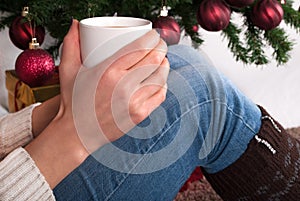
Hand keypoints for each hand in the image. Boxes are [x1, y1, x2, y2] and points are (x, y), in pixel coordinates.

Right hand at [26, 19, 168, 187]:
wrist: (76, 133)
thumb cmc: (73, 100)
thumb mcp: (68, 70)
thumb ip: (70, 44)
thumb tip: (76, 23)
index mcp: (108, 71)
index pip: (140, 48)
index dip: (152, 38)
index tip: (153, 35)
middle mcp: (124, 86)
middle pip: (154, 60)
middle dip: (162, 47)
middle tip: (159, 45)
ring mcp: (134, 103)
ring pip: (161, 77)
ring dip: (165, 64)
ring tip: (161, 60)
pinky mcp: (140, 115)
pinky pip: (160, 95)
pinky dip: (163, 84)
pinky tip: (160, 79)